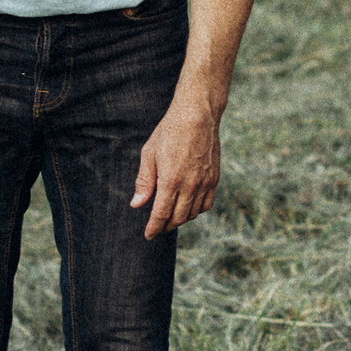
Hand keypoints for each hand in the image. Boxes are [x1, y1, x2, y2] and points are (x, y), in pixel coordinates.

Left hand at [130, 96, 221, 238]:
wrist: (197, 116)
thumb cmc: (169, 132)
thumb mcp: (149, 154)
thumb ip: (144, 181)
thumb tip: (137, 204)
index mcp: (171, 180)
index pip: (161, 214)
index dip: (154, 228)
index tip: (148, 235)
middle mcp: (190, 185)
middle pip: (178, 218)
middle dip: (166, 226)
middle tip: (158, 226)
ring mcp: (204, 183)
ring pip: (192, 213)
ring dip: (181, 219)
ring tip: (171, 216)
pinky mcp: (214, 178)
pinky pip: (207, 204)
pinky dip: (196, 210)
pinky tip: (188, 206)